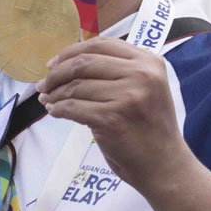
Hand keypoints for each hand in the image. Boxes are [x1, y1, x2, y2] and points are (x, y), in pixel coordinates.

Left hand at [35, 37, 192, 193]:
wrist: (165, 166)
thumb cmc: (151, 127)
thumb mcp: (146, 87)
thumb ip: (119, 69)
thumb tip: (68, 61)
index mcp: (149, 62)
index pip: (101, 45)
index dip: (71, 51)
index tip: (54, 63)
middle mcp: (141, 75)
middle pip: (83, 62)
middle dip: (57, 73)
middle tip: (44, 84)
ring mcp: (127, 97)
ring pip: (75, 86)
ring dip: (55, 94)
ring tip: (47, 100)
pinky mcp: (111, 119)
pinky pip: (73, 108)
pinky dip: (58, 109)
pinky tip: (54, 112)